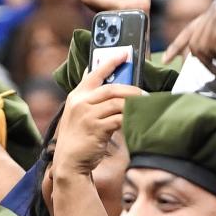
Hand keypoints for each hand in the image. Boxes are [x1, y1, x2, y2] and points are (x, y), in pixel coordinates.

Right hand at [50, 52, 134, 178]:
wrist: (70, 162)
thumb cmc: (78, 139)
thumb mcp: (79, 115)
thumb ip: (90, 100)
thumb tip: (109, 87)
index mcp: (76, 96)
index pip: (94, 73)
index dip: (110, 62)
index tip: (124, 53)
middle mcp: (80, 102)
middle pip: (111, 88)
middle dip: (131, 89)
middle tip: (145, 94)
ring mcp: (87, 115)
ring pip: (117, 103)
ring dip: (134, 105)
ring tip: (145, 107)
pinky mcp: (96, 128)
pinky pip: (119, 119)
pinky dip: (130, 119)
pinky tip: (138, 120)